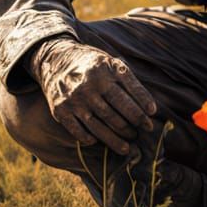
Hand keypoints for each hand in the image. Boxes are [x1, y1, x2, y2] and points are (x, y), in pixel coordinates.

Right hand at [29, 38, 156, 154]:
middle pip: (116, 113)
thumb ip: (128, 80)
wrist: (55, 60)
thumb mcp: (110, 62)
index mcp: (105, 71)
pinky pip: (78, 131)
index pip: (129, 93)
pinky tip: (98, 142)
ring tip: (127, 147)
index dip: (143, 106)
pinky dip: (90, 139)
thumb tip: (150, 106)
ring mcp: (74, 99)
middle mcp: (90, 85)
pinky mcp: (61, 110)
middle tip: (142, 132)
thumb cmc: (91, 64)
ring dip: (116, 140)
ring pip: (99, 127)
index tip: (151, 116)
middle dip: (133, 125)